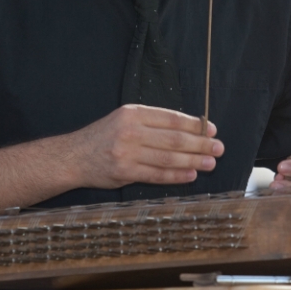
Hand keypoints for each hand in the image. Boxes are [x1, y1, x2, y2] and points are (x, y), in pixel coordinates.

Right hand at [67, 104, 223, 188]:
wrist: (72, 157)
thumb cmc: (103, 137)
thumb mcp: (124, 119)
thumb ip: (152, 123)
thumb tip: (189, 129)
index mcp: (133, 113)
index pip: (172, 118)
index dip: (195, 125)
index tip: (211, 129)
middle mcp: (131, 131)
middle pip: (174, 138)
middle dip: (200, 144)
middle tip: (218, 148)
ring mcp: (127, 153)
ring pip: (168, 158)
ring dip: (193, 161)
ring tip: (210, 162)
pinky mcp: (124, 172)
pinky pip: (157, 175)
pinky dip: (176, 175)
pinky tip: (191, 174)